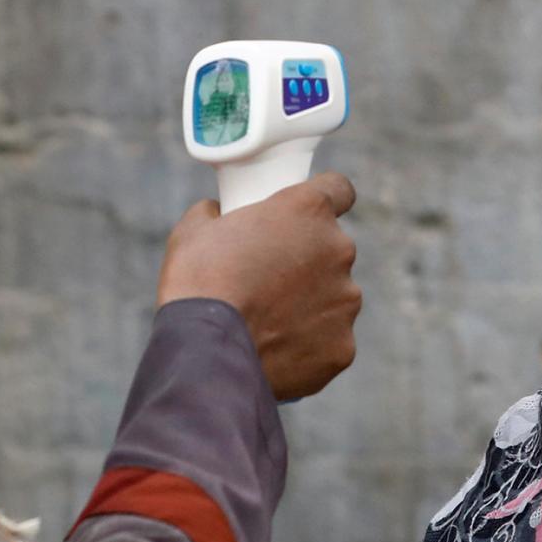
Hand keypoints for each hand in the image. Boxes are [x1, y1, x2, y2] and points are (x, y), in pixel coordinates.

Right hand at [157, 173, 361, 400]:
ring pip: (334, 296)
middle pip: (333, 249)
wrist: (207, 352)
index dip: (323, 200)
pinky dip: (309, 344)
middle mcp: (339, 250)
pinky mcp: (343, 346)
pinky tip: (277, 350)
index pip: (338, 190)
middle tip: (270, 277)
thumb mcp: (195, 229)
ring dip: (310, 303)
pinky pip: (329, 340)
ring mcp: (346, 301)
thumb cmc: (199, 282)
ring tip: (268, 320)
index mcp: (309, 211)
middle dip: (308, 259)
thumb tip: (218, 213)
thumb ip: (218, 212)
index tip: (306, 215)